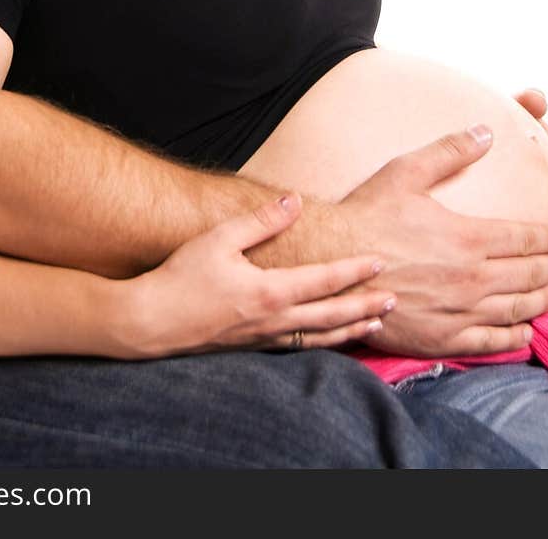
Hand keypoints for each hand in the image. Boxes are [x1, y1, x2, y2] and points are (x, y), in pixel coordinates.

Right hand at [125, 192, 394, 358]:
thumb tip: (294, 200)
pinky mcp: (253, 347)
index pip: (324, 280)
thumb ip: (260, 221)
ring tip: (376, 324)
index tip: (380, 261)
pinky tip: (331, 338)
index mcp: (270, 291)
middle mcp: (274, 319)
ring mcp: (264, 338)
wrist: (152, 323)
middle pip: (332, 314)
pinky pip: (300, 346)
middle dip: (366, 305)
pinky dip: (324, 342)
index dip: (355, 270)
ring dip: (351, 328)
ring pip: (320, 336)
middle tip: (396, 299)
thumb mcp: (219, 239)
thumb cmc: (182, 277)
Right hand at [338, 126, 547, 356]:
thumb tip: (486, 131)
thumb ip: (449, 151)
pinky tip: (524, 330)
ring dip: (544, 302)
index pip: (527, 239)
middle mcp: (471, 278)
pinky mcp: (443, 338)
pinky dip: (516, 336)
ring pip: (519, 309)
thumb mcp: (405, 172)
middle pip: (531, 275)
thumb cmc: (366, 215)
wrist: (329, 263)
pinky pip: (492, 341)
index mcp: (467, 237)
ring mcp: (459, 312)